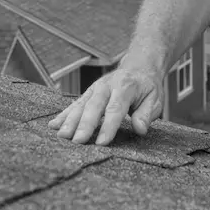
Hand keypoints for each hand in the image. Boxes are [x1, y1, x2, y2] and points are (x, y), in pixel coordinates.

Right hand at [47, 64, 163, 145]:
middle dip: (85, 124)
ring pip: (81, 105)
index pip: (116, 108)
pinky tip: (53, 126)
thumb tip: (140, 129)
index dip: (108, 126)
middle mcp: (107, 85)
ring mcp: (95, 88)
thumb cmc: (146, 87)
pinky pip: (74, 104)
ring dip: (70, 120)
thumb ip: (146, 113)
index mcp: (126, 87)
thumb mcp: (155, 98)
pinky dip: (64, 115)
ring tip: (62, 136)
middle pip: (94, 106)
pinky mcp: (88, 93)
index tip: (101, 143)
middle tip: (77, 141)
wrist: (138, 67)